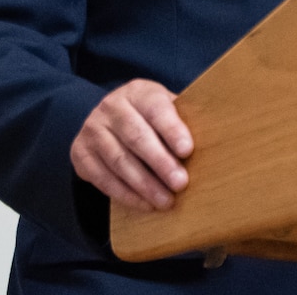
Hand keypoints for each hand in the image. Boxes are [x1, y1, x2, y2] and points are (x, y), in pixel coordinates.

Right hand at [70, 79, 193, 211]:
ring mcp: (92, 130)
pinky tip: (145, 204)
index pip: (156, 109)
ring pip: (119, 161)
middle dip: (160, 163)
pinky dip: (126, 194)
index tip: (187, 150)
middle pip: (136, 137)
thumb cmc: (149, 116)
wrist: (107, 119)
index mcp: (138, 92)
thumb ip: (182, 118)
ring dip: (145, 185)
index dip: (172, 129)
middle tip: (181, 183)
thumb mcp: (164, 107)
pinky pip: (104, 179)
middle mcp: (111, 107)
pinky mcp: (80, 154)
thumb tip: (215, 139)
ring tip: (166, 201)